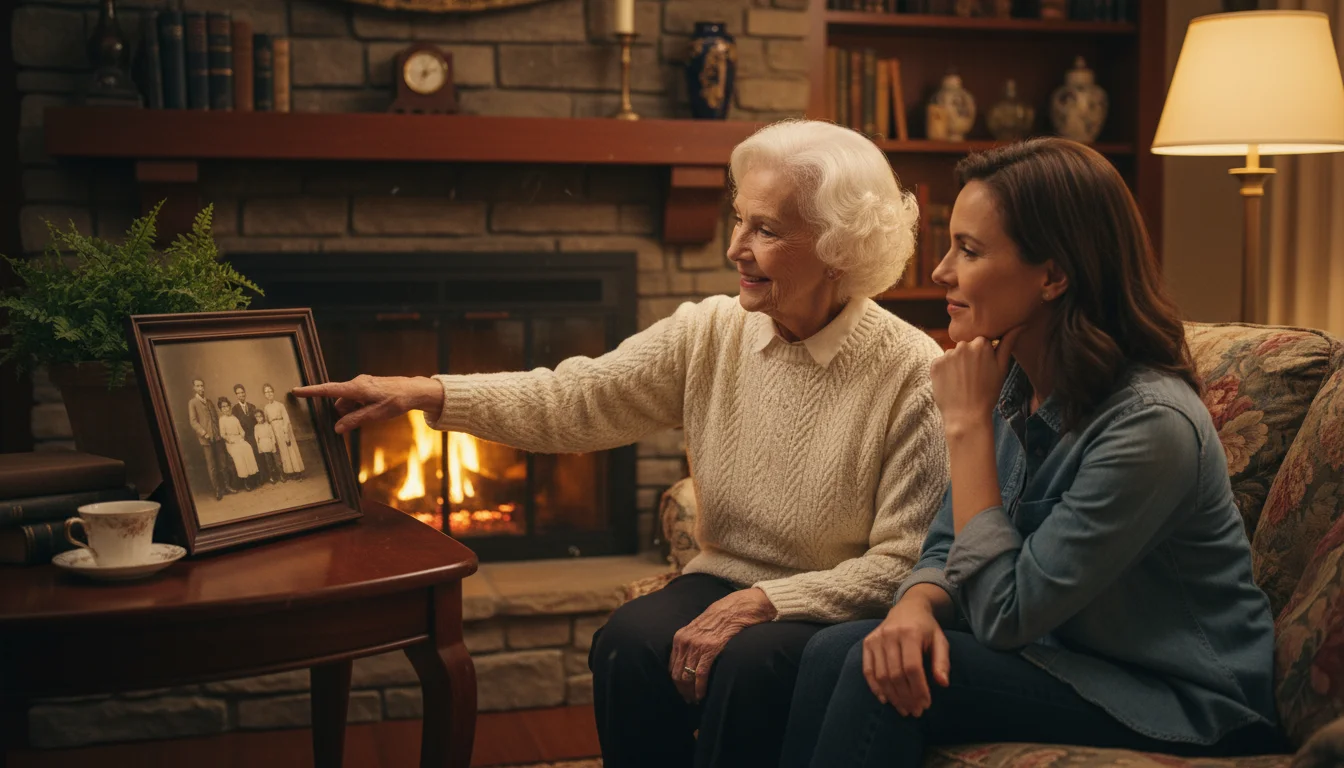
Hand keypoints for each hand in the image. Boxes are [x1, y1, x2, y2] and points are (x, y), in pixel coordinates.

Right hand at [292, 375, 443, 433]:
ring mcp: (362, 383)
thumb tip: (337, 428)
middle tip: (353, 423)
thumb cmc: (396, 401)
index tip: (296, 391)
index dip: (311, 391)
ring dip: (352, 411)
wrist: (413, 391)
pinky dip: (358, 407)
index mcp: (356, 388)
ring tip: (370, 415)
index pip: (328, 390)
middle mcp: (357, 383)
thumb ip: (354, 420)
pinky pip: (355, 398)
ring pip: (347, 401)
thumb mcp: (375, 415)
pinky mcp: (367, 386)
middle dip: (342, 412)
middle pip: (339, 400)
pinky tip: (371, 411)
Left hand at [669, 588, 776, 702]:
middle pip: (677, 674)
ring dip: (691, 692)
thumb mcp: (698, 628)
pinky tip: (702, 695)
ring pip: (687, 676)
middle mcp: (685, 641)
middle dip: (682, 690)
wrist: (738, 607)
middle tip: (689, 700)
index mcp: (680, 637)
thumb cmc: (721, 618)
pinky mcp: (711, 649)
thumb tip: (687, 663)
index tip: (682, 692)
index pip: (672, 667)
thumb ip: (690, 643)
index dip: (676, 683)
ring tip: (695, 700)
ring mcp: (697, 645)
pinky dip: (700, 688)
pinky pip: (701, 674)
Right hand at [862, 595, 949, 716]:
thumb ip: (942, 662)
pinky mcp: (867, 643)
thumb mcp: (940, 641)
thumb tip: (943, 684)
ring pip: (881, 675)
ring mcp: (876, 638)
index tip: (926, 704)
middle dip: (906, 697)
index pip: (912, 667)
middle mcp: (890, 635)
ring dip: (893, 696)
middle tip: (915, 712)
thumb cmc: (926, 629)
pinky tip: (885, 700)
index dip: (919, 689)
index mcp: (911, 633)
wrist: (908, 608)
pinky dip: (875, 687)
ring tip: (903, 709)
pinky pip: (868, 670)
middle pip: (896, 674)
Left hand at [930, 326, 1023, 434]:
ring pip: (953, 355)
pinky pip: (941, 363)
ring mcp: (947, 354)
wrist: (966, 416)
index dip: (983, 356)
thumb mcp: (1002, 368)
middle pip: (966, 346)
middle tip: (973, 378)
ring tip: (962, 383)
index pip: (981, 342)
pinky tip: (952, 384)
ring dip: (956, 364)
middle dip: (969, 358)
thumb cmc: (988, 393)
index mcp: (981, 343)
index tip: (984, 369)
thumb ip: (1008, 344)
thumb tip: (1019, 324)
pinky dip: (945, 372)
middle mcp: (963, 345)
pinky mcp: (934, 364)